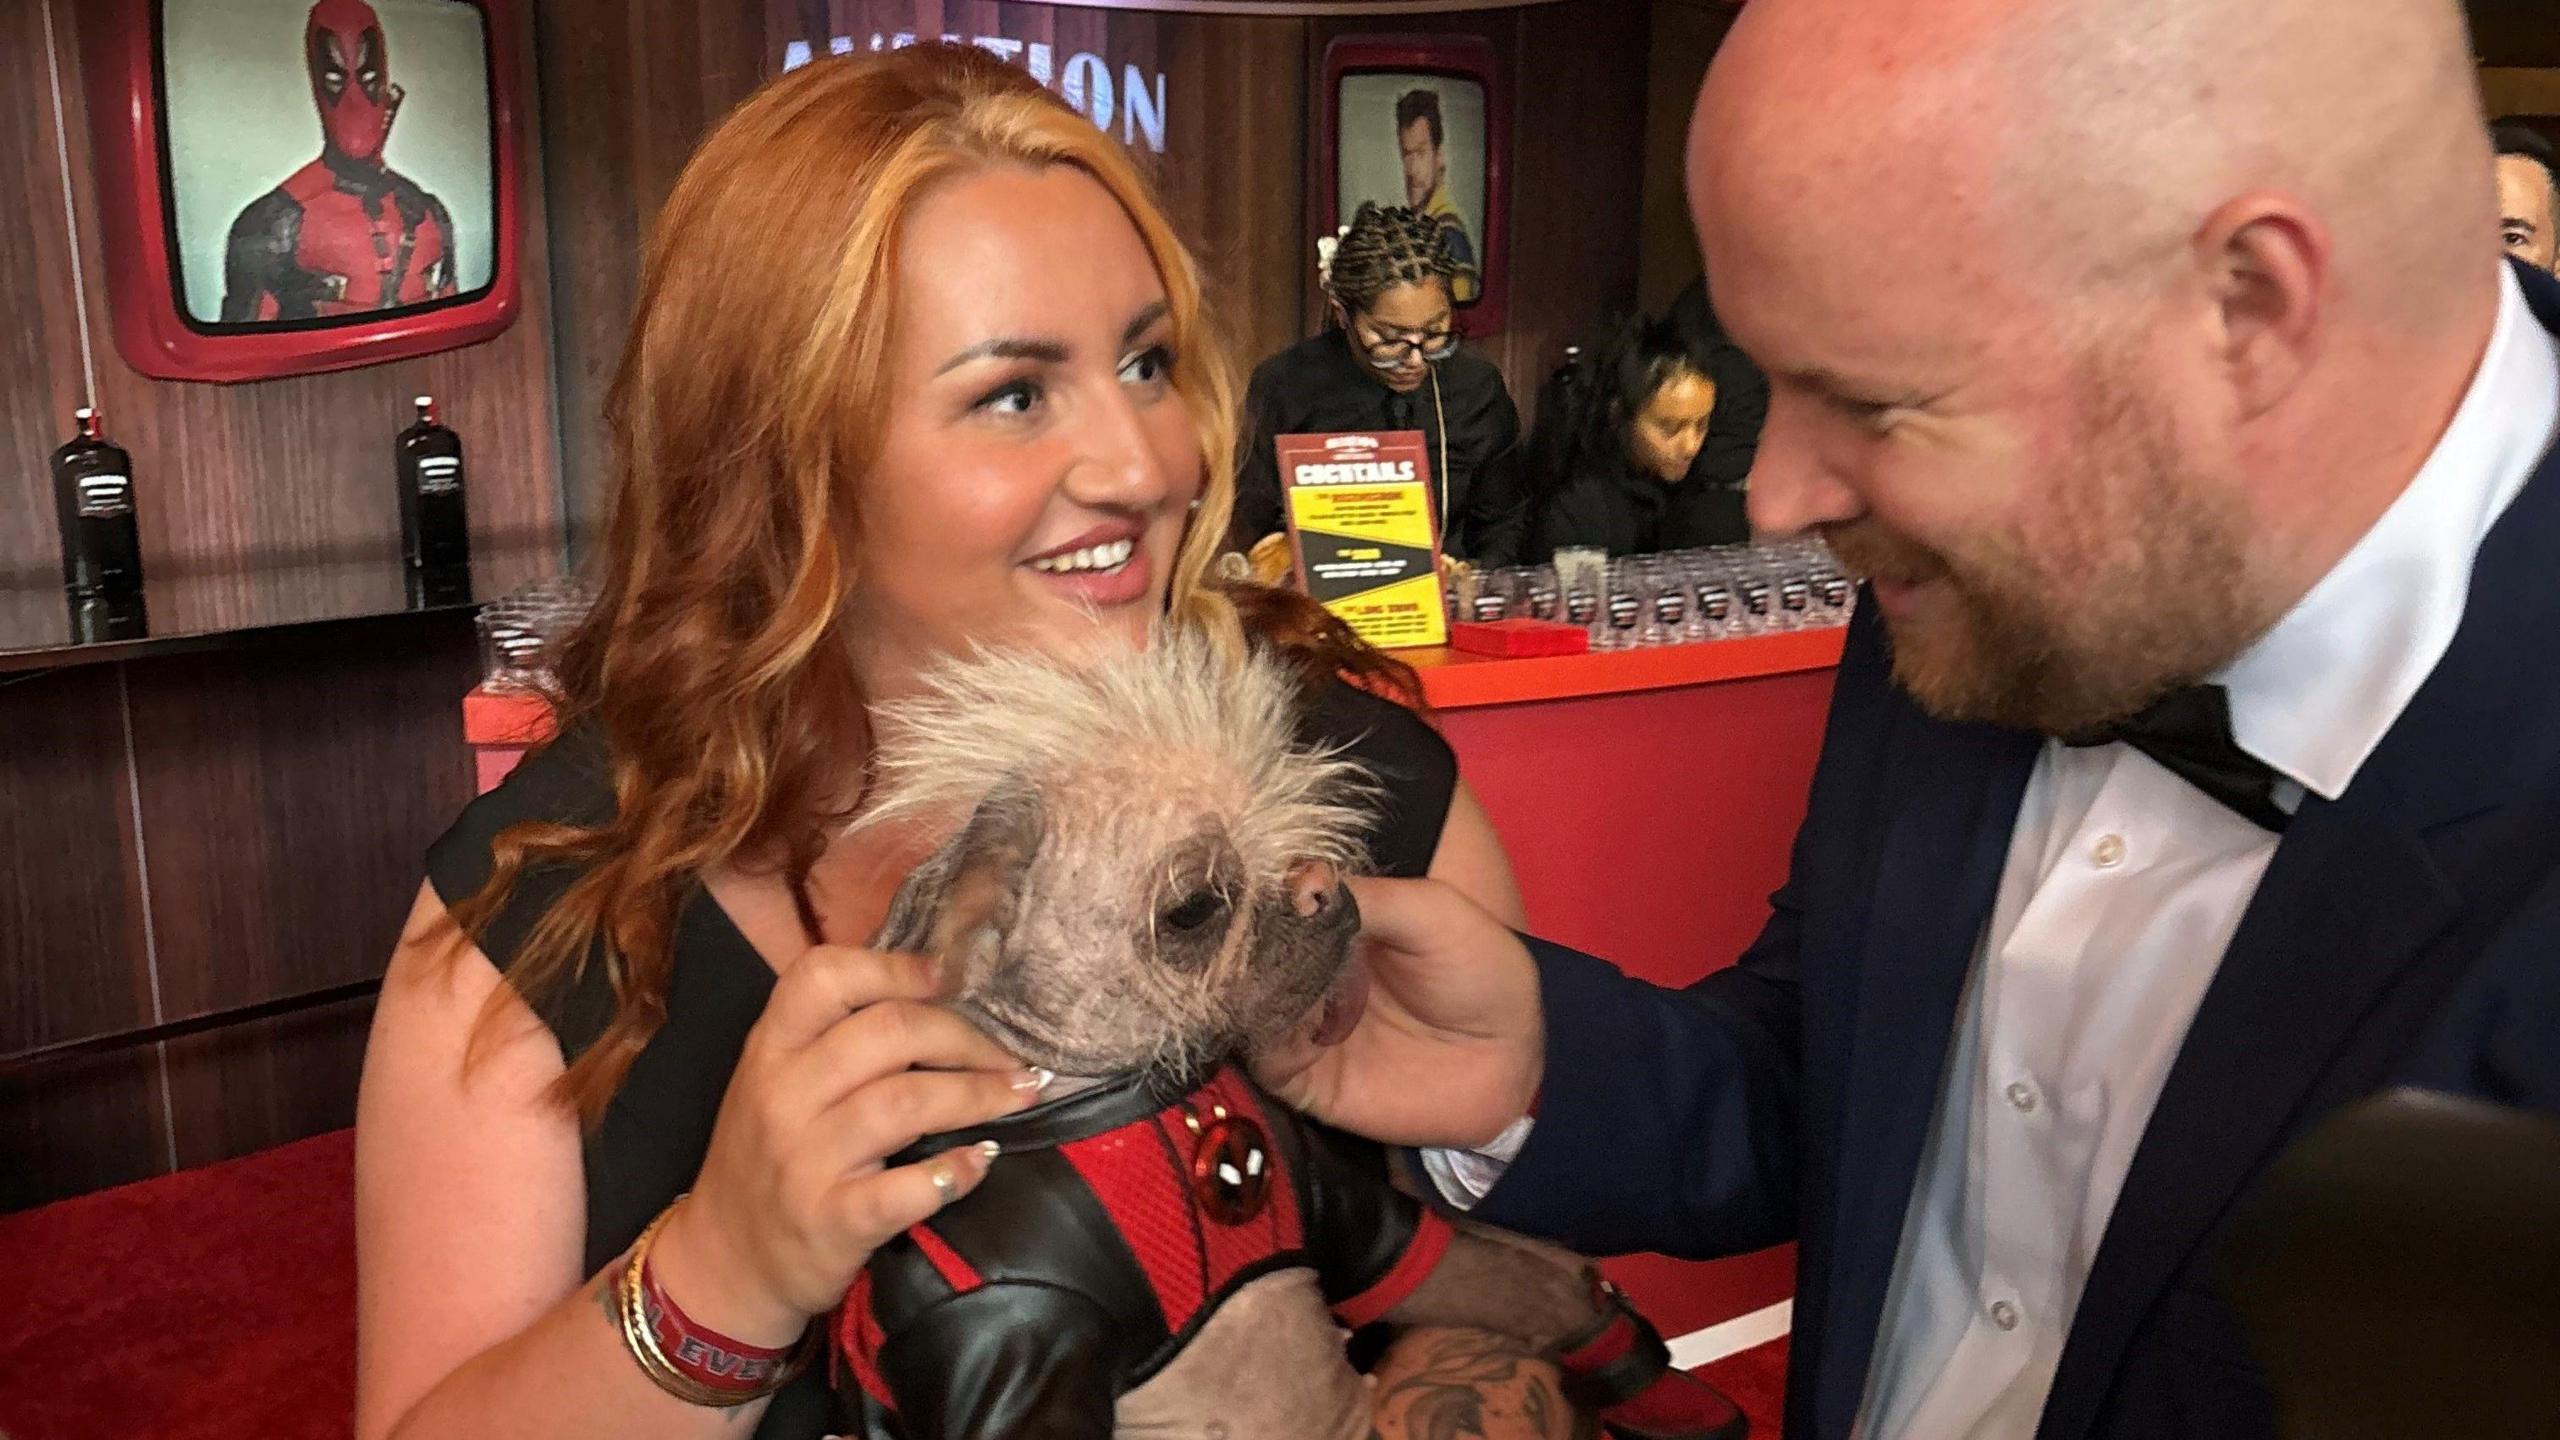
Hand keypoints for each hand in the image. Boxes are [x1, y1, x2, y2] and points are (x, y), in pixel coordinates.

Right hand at [649, 946, 1043, 1344]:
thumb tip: (938, 993)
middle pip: (889, 1032)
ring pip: (906, 1101)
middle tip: (1009, 1058)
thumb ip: (834, 1038)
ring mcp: (804, 1161)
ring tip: (1019, 1094)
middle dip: (966, 1037)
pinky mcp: (830, 1222)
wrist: (724, 1263)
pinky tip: (982, 1160)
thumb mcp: (777, 1084)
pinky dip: (956, 1171)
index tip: (948, 980)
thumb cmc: (768, 1161)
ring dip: (979, 1094)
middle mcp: (781, 1095)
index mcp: (770, 1049)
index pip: (823, 977)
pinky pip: (906, 1188)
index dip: (895, 968)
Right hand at [1253, 876, 1542, 1148]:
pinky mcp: (1301, 1077)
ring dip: (1250, 988)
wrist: (1515, 1062)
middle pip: (1248, 952)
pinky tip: (1286, 1015)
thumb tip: (1295, 882)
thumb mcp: (1433, 912)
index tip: (1252, 888)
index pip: (1271, 902)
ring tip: (1272, 973)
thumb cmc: (1481, 971)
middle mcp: (1306, 969)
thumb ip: (1368, 898)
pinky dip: (1263, 1035)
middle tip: (1252, 933)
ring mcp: (1299, 1022)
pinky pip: (1261, 1055)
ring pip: (1244, 1000)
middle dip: (1244, 942)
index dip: (1258, 895)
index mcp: (1331, 923)